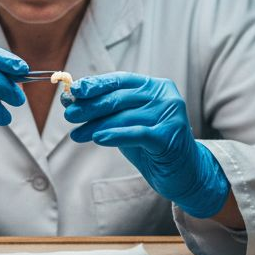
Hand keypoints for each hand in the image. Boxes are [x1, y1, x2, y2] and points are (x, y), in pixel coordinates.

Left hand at [65, 73, 230, 218]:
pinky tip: (98, 138)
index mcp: (155, 87)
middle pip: (119, 98)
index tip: (74, 90)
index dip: (95, 84)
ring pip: (124, 117)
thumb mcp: (128, 123)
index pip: (120, 80)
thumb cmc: (153, 146)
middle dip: (90, 107)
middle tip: (69, 115)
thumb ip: (106, 111)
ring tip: (76, 134)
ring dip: (96, 126)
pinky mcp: (170, 137)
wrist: (184, 174)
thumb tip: (71, 99)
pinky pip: (137, 133)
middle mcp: (165, 97)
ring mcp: (170, 116)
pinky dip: (115, 135)